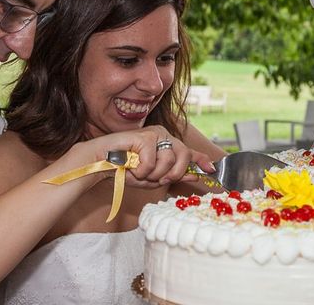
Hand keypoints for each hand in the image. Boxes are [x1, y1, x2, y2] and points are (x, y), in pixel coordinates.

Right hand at [86, 125, 215, 188]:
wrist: (102, 162)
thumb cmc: (125, 169)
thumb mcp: (152, 177)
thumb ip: (173, 175)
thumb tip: (195, 176)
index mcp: (166, 145)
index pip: (189, 151)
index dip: (201, 160)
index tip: (211, 169)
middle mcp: (163, 136)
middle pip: (184, 155)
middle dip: (175, 173)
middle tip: (159, 179)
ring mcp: (155, 134)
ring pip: (169, 161)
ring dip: (154, 174)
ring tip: (139, 172)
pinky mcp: (145, 136)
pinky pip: (152, 163)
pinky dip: (141, 172)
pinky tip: (132, 168)